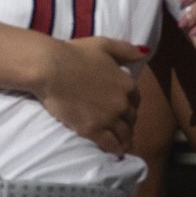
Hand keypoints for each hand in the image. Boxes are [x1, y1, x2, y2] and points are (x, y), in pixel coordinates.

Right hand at [33, 35, 145, 153]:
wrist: (51, 68)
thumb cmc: (74, 53)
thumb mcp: (103, 45)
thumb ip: (126, 50)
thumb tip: (144, 52)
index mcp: (126, 83)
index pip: (136, 100)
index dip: (130, 105)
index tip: (125, 110)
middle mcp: (122, 103)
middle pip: (131, 118)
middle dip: (128, 123)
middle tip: (122, 128)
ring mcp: (109, 118)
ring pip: (124, 134)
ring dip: (124, 139)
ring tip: (121, 144)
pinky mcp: (94, 130)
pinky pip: (111, 144)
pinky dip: (115, 149)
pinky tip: (115, 151)